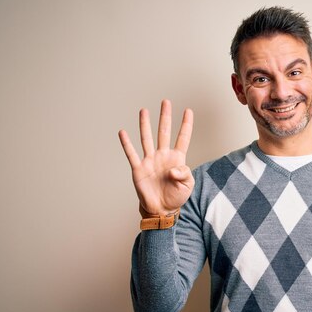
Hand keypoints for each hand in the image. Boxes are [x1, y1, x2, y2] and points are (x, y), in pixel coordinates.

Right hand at [118, 99, 193, 216]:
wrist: (161, 209)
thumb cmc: (176, 196)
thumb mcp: (187, 185)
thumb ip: (184, 174)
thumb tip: (173, 169)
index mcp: (177, 159)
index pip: (183, 138)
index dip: (186, 125)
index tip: (188, 111)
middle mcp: (162, 156)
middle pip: (164, 132)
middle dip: (165, 117)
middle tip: (166, 102)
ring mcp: (150, 161)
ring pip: (147, 138)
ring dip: (145, 125)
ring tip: (144, 110)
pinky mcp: (139, 169)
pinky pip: (132, 154)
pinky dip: (126, 144)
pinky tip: (123, 132)